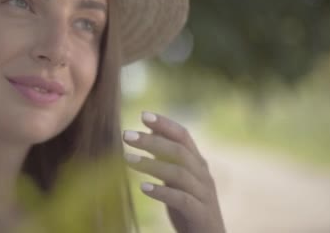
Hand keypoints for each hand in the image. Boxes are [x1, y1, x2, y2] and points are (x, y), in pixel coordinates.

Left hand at [123, 112, 225, 232]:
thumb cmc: (189, 206)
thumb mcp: (177, 178)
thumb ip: (168, 157)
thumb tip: (151, 130)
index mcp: (198, 163)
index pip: (183, 136)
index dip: (165, 124)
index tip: (143, 115)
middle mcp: (203, 175)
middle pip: (178, 151)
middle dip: (151, 141)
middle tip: (126, 135)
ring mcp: (204, 194)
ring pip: (179, 173)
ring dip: (151, 164)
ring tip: (127, 159)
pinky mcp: (201, 214)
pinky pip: (182, 199)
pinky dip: (163, 192)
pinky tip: (143, 188)